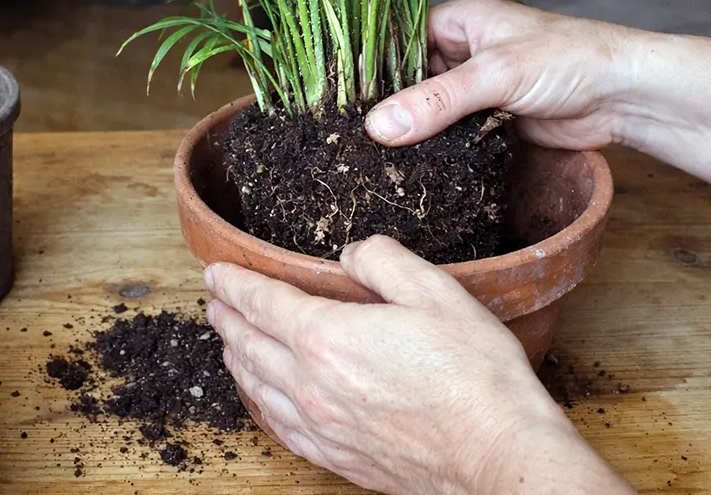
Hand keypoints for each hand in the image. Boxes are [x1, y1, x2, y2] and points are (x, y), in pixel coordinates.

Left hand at [204, 235, 631, 494]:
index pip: (262, 302)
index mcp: (328, 337)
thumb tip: (352, 254)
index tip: (216, 273)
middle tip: (215, 301)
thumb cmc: (473, 373)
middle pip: (250, 345)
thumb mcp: (435, 292)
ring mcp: (321, 426)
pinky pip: (281, 426)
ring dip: (238, 359)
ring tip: (230, 343)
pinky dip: (261, 403)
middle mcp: (312, 385)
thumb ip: (384, 261)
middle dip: (228, 318)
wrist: (496, 451)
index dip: (235, 284)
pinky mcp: (338, 456)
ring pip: (259, 388)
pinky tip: (265, 398)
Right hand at [365, 0, 642, 149]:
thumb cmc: (571, 60)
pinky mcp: (492, 121)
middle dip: (390, 106)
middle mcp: (465, 49)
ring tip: (373, 157)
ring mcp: (479, 88)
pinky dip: (438, 148)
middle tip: (352, 137)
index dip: (372, 69)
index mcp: (461, 19)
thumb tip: (378, 127)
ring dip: (414, 131)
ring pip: (431, 110)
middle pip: (411, 79)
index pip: (399, 40)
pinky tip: (413, 165)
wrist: (627, 97)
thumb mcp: (495, 75)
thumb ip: (437, 101)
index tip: (340, 101)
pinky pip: (452, 134)